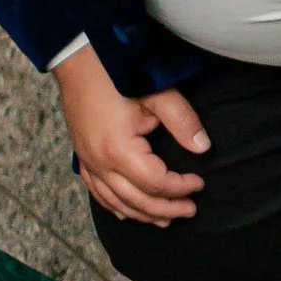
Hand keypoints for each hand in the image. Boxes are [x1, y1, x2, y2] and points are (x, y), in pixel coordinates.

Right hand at [53, 42, 209, 225]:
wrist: (77, 60)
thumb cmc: (116, 74)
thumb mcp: (158, 94)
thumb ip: (183, 122)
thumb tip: (203, 147)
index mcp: (120, 150)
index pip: (156, 183)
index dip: (180, 188)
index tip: (199, 184)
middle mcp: (100, 164)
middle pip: (137, 201)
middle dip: (166, 209)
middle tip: (189, 210)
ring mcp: (88, 163)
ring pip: (115, 202)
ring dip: (142, 215)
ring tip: (165, 220)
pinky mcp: (82, 158)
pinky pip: (97, 193)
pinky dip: (115, 206)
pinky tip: (126, 212)